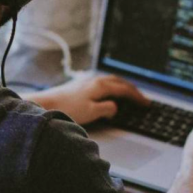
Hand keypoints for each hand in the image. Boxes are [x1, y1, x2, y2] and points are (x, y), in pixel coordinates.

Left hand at [28, 75, 150, 124]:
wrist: (46, 104)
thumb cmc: (68, 109)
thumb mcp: (92, 112)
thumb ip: (107, 109)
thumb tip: (115, 107)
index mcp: (101, 86)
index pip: (125, 89)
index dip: (137, 97)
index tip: (146, 103)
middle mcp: (95, 80)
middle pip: (119, 82)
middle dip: (132, 89)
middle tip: (141, 98)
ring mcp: (87, 81)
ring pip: (110, 81)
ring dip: (122, 86)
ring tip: (128, 94)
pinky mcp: (79, 85)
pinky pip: (102, 82)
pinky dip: (111, 87)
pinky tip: (108, 93)